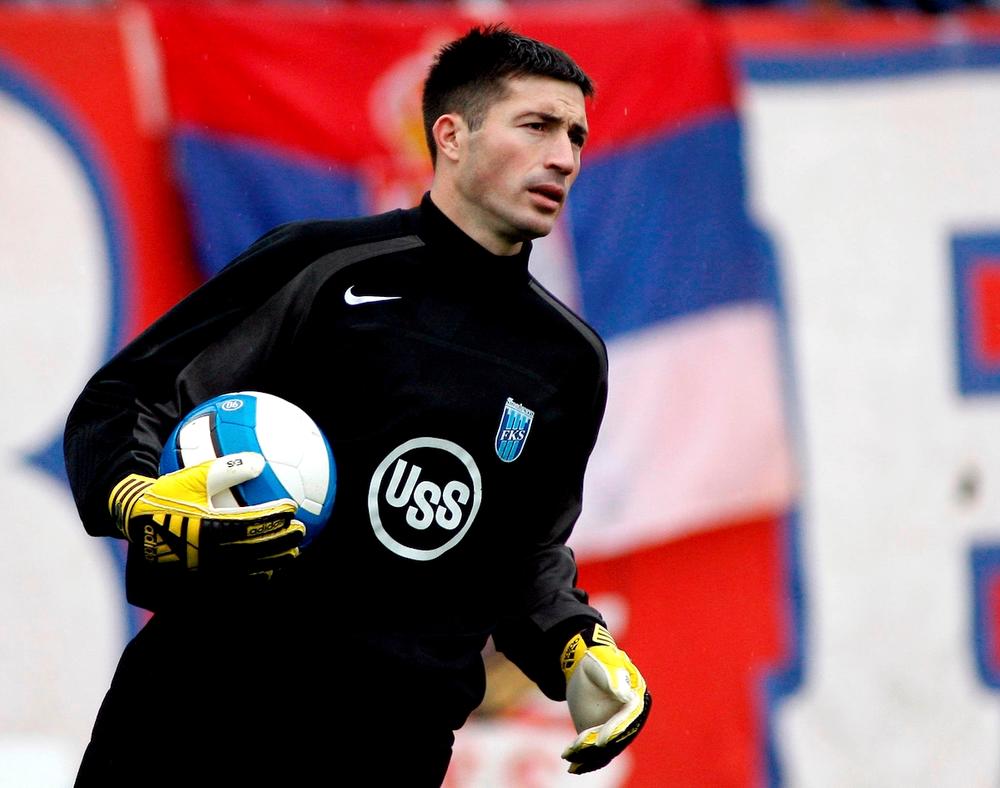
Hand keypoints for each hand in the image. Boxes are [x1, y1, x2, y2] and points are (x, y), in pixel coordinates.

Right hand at [108, 452, 304, 574]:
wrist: (135, 521)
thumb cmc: (167, 494)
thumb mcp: (193, 476)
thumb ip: (226, 467)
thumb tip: (259, 461)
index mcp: (207, 526)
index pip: (249, 523)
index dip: (273, 517)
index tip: (291, 508)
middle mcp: (208, 550)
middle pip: (253, 549)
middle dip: (280, 542)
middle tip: (301, 533)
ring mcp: (204, 567)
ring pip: (247, 568)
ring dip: (273, 561)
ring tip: (292, 554)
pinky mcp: (199, 576)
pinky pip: (233, 580)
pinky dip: (255, 576)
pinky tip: (269, 571)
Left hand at [560, 623, 650, 774]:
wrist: (585, 667)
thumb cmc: (596, 660)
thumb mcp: (601, 662)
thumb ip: (612, 677)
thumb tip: (626, 696)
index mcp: (637, 698)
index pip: (628, 720)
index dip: (615, 731)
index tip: (600, 740)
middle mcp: (631, 719)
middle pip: (616, 739)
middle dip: (596, 747)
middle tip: (576, 748)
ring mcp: (617, 730)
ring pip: (605, 750)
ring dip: (588, 756)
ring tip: (569, 755)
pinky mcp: (603, 736)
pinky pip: (597, 754)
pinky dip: (585, 761)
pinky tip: (571, 766)